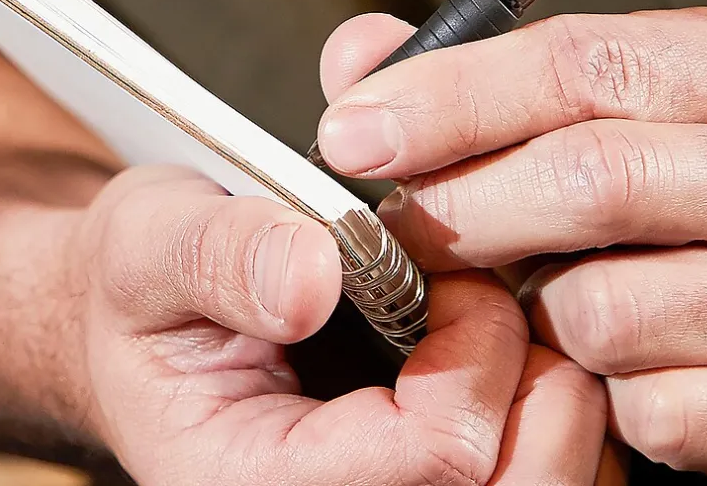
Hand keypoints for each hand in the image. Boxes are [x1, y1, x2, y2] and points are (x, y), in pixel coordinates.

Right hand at [50, 165, 620, 484]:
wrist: (151, 318)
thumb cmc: (151, 288)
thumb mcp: (151, 244)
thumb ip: (218, 255)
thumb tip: (307, 278)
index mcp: (261, 484)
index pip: (437, 454)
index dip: (473, 346)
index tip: (446, 272)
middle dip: (538, 377)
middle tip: (490, 300)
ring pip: (552, 484)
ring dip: (556, 392)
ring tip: (500, 323)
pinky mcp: (426, 484)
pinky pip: (546, 473)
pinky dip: (552, 409)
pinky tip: (508, 351)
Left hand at [318, 9, 706, 478]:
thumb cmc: (650, 166)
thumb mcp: (577, 93)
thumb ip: (460, 71)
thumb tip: (357, 55)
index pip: (579, 63)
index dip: (450, 98)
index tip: (352, 133)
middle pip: (593, 181)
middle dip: (460, 212)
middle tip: (396, 229)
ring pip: (606, 311)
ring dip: (532, 312)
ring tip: (529, 291)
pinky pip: (652, 411)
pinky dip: (596, 394)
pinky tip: (598, 359)